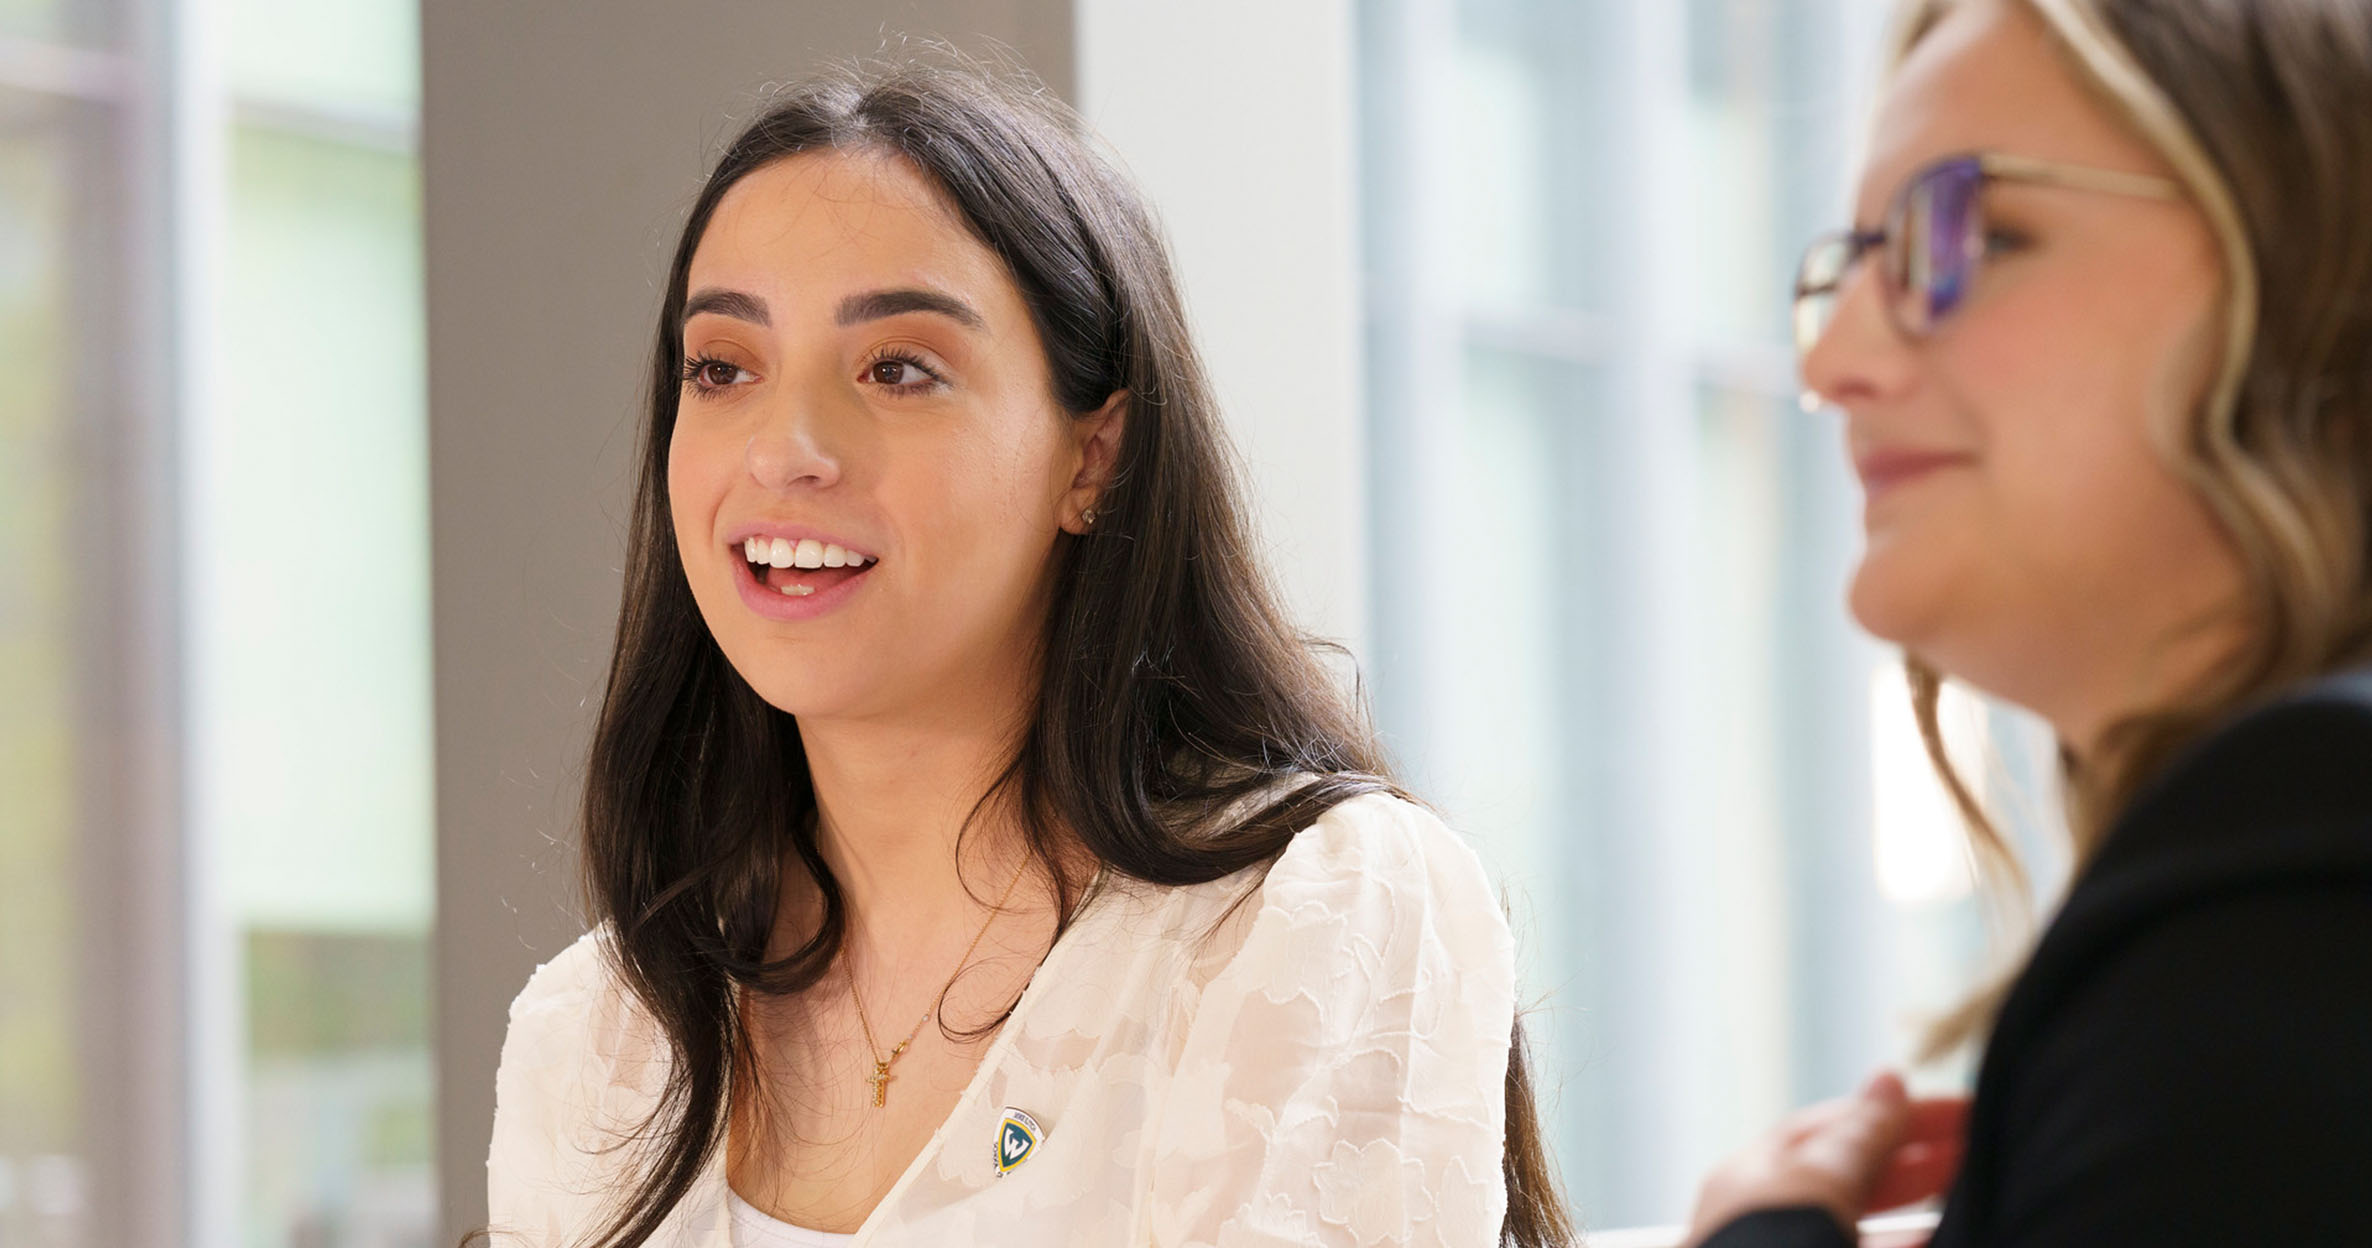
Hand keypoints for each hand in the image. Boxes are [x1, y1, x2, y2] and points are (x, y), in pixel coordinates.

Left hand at [1679, 1071, 1968, 1247]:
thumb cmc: (1773, 1246)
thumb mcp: (1819, 1184)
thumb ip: (1859, 1137)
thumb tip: (1889, 1079)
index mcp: (1752, 1177)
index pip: (1831, 1127)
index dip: (1896, 1114)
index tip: (1964, 1111)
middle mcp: (1767, 1218)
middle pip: (1849, 1176)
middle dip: (1914, 1160)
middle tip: (1978, 1150)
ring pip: (1862, 1226)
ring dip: (1916, 1209)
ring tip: (1970, 1198)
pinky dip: (1908, 1243)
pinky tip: (1939, 1240)